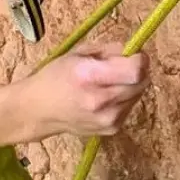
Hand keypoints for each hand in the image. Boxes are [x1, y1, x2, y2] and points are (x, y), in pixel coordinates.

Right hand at [0, 42, 148, 148]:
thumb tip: (133, 51)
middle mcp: (101, 100)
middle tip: (121, 66)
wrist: (38, 111)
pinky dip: (123, 98)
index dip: (139, 59)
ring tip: (108, 83)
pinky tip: (104, 97)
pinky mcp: (112, 129)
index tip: (133, 54)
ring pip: (138, 94)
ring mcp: (108, 118)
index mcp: (89, 76)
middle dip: (136, 70)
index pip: (135, 70)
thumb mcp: (77, 53)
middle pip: (141, 82)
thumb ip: (108, 50)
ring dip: (130, 85)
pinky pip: (130, 106)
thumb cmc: (55, 77)